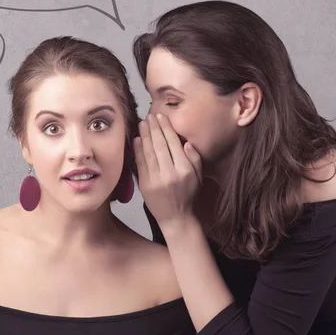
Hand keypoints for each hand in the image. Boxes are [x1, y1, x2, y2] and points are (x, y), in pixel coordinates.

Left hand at [134, 113, 202, 228]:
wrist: (176, 218)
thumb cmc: (188, 196)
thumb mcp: (199, 177)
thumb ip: (195, 158)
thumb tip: (186, 142)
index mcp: (184, 169)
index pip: (173, 143)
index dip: (166, 128)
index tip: (161, 116)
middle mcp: (170, 173)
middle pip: (159, 145)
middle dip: (154, 128)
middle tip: (149, 116)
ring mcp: (155, 179)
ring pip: (149, 152)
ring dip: (145, 135)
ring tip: (142, 123)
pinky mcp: (144, 185)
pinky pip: (140, 163)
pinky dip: (138, 150)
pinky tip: (137, 139)